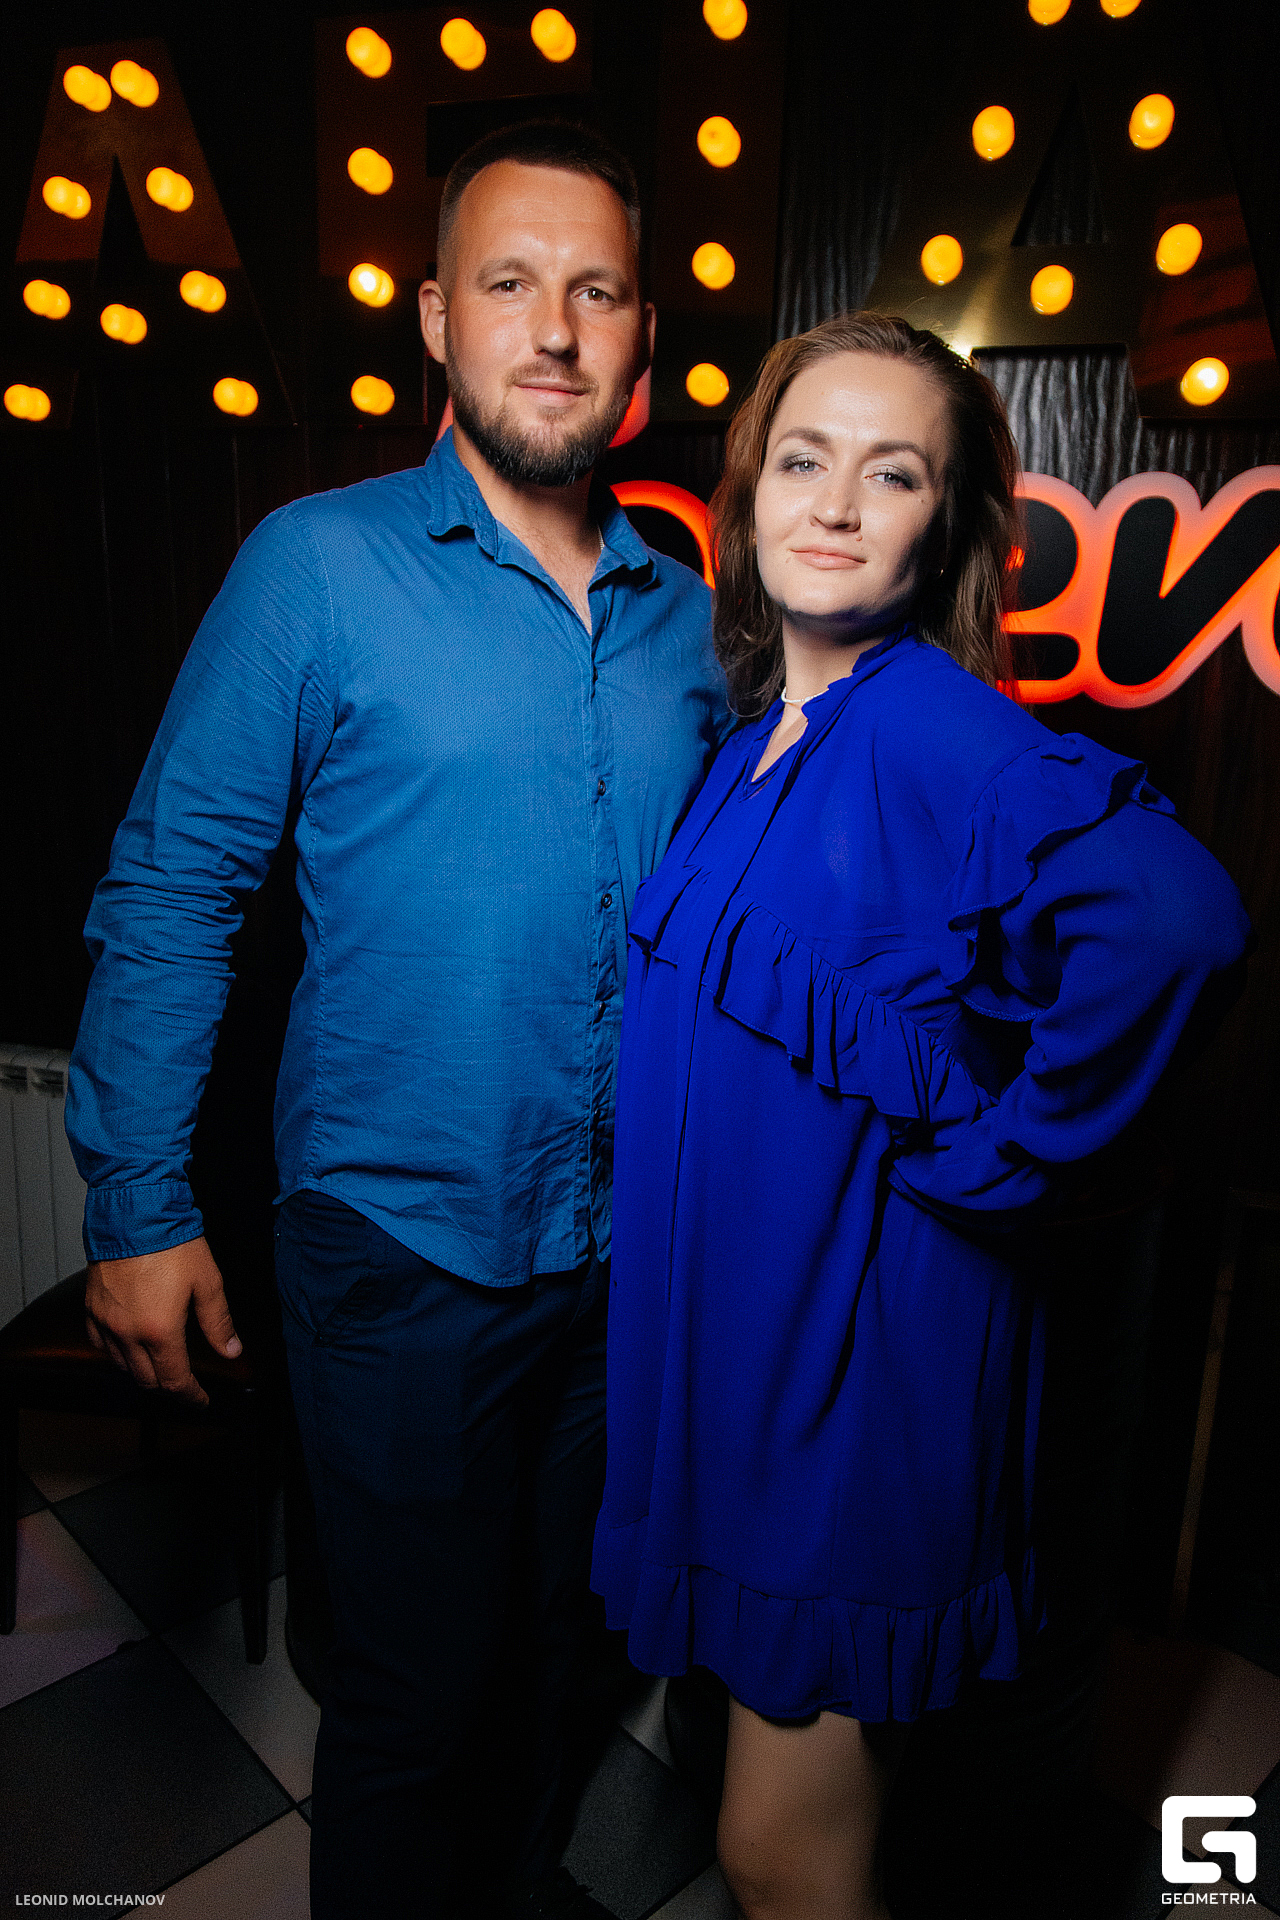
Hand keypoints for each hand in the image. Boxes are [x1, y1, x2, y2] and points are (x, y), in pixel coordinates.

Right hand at [85, 1236, 241, 1407]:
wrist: (136, 1213)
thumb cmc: (172, 1243)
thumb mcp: (208, 1282)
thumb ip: (218, 1322)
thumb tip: (230, 1350)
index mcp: (160, 1331)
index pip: (175, 1380)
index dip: (191, 1396)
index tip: (201, 1401)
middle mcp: (128, 1333)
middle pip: (147, 1379)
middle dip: (168, 1386)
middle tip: (185, 1384)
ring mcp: (106, 1322)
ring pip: (122, 1366)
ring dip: (142, 1372)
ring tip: (160, 1365)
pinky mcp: (91, 1308)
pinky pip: (100, 1345)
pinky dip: (116, 1353)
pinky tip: (128, 1346)